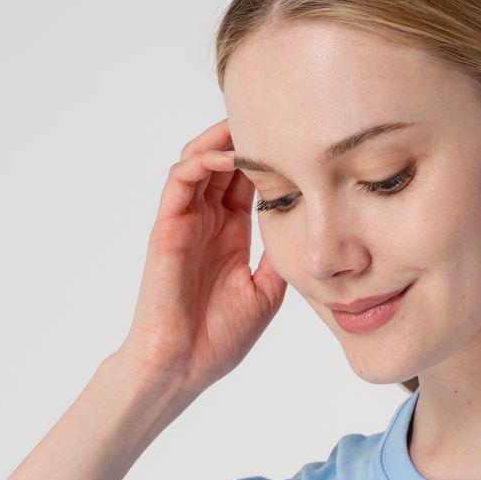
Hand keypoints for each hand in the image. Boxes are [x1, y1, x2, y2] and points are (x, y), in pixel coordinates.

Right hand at [115, 117, 286, 396]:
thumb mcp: (267, 291)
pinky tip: (228, 155)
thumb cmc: (220, 337)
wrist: (186, 365)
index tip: (299, 139)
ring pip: (200, 161)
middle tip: (278, 114)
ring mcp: (186, 222)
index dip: (268, 158)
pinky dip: (201, 159)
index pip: (248, 182)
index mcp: (231, 236)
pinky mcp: (167, 227)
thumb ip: (280, 255)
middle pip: (225, 163)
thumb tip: (312, 228)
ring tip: (251, 122)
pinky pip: (180, 180)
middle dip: (247, 137)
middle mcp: (208, 223)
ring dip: (223, 138)